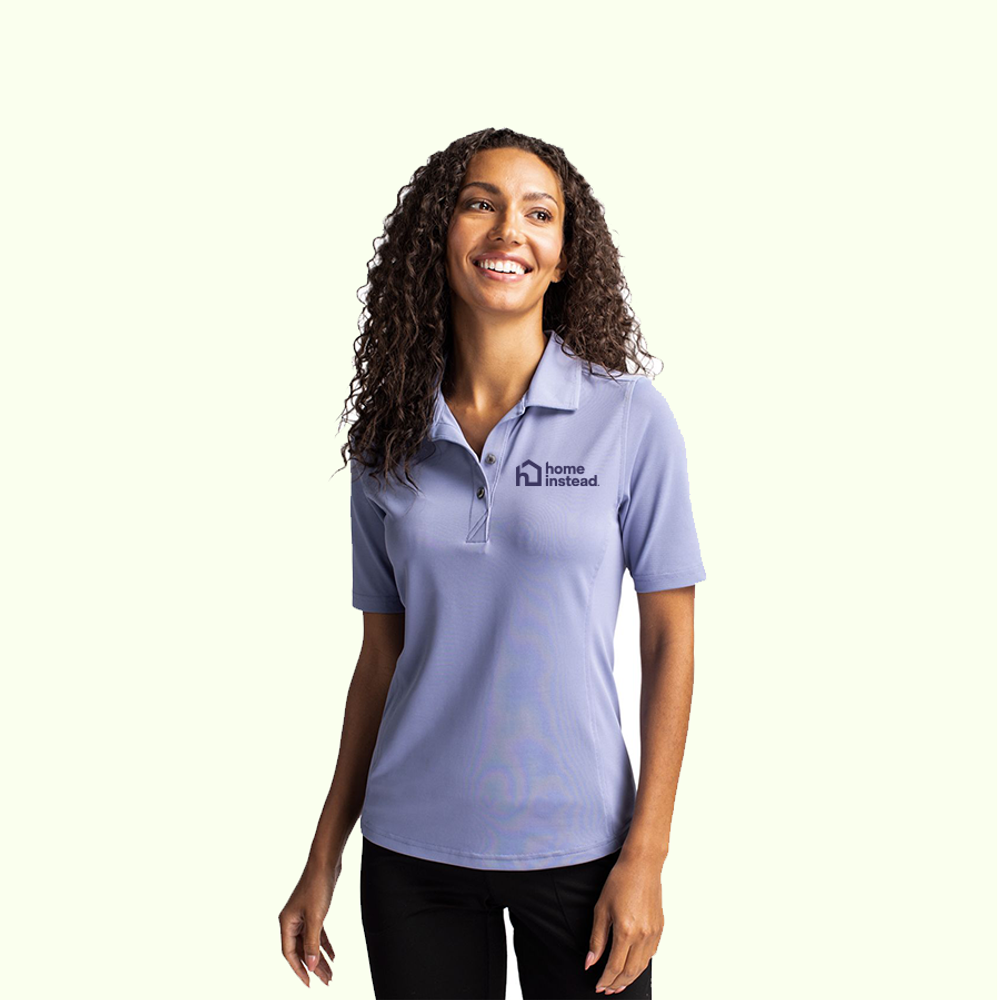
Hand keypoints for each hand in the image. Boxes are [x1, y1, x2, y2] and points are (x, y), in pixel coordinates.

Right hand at [278, 853, 342, 986]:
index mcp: (287, 922)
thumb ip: (312, 943)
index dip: (299, 970)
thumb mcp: (316, 917)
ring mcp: (303, 916)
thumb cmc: (317, 885)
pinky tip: (333, 955)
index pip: (290, 953)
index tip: (310, 983)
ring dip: (320, 958)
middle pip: (301, 950)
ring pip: (310, 943)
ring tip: (331, 974)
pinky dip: (325, 945)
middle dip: (313, 967)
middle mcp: (292, 920)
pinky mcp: (314, 911)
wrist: (326, 862)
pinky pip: (317, 934)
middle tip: (326, 981)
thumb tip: (311, 966)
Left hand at [585, 854, 662, 993]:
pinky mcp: (660, 928)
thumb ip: (597, 939)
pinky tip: (632, 965)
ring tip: (618, 983)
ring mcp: (653, 933)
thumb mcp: (601, 909)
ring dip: (630, 978)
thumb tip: (590, 963)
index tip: (598, 985)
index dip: (605, 980)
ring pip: (642, 966)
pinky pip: (651, 954)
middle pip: (630, 971)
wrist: (642, 865)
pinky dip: (641, 965)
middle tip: (607, 989)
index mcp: (626, 931)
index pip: (615, 967)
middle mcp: (642, 936)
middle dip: (617, 984)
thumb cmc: (620, 881)